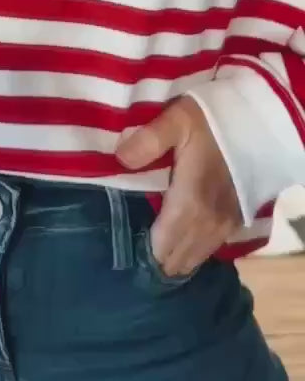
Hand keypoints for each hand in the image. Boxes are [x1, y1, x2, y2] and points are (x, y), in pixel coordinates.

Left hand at [116, 99, 242, 277]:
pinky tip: (184, 250)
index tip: (127, 254)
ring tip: (156, 259)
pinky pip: (213, 248)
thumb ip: (148, 140)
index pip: (163, 245)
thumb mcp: (177, 120)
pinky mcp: (237, 219)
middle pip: (179, 256)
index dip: (146, 254)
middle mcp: (209, 221)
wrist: (258, 126)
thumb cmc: (213, 122)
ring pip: (197, 256)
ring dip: (177, 259)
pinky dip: (196, 252)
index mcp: (191, 203)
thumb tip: (120, 159)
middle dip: (159, 260)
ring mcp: (226, 223)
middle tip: (137, 257)